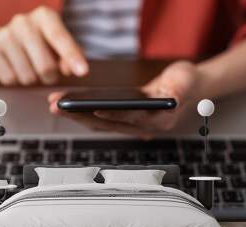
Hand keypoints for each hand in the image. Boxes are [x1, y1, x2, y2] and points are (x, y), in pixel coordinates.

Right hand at [0, 6, 87, 85]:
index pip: (60, 37)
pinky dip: (15, 79)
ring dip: (31, 79)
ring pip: (28, 77)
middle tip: (48, 73)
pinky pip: (11, 79)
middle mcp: (24, 22)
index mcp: (44, 17)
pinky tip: (13, 67)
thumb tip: (70, 69)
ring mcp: (5, 35)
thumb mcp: (54, 45)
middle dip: (50, 77)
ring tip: (27, 66)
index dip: (72, 56)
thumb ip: (67, 56)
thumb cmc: (33, 44)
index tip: (82, 72)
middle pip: (46, 66)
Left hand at [48, 61, 203, 138]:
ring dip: (77, 116)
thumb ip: (180, 89)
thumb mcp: (187, 80)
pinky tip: (70, 108)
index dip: (111, 115)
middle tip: (58, 107)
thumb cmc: (187, 83)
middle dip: (81, 116)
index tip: (91, 109)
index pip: (131, 119)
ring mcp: (134, 125)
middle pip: (108, 124)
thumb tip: (171, 97)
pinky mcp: (126, 120)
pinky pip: (102, 120)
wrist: (189, 89)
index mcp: (158, 120)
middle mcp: (144, 127)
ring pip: (101, 124)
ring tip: (56, 105)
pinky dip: (85, 114)